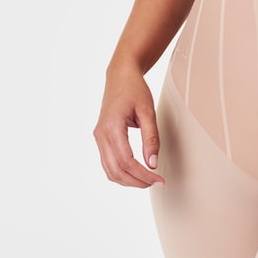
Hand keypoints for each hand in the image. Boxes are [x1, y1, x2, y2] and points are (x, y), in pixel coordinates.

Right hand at [93, 66, 163, 187]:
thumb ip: (151, 137)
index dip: (143, 175)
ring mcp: (98, 137)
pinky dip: (121, 172)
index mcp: (112, 127)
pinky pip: (108, 162)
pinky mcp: (100, 137)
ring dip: (128, 180)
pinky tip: (136, 172)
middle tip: (156, 182)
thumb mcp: (148, 111)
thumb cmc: (135, 89)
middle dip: (136, 181)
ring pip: (109, 170)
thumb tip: (152, 163)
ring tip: (148, 179)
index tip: (159, 179)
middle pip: (115, 171)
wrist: (120, 75)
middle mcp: (101, 134)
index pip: (126, 161)